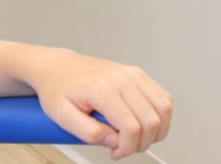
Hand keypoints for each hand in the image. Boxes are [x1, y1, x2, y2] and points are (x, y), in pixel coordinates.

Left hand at [29, 49, 171, 159]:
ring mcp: (131, 74)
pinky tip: (143, 123)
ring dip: (157, 131)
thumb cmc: (57, 89)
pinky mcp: (137, 74)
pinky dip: (161, 116)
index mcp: (101, 89)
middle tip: (124, 146)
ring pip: (164, 109)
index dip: (127, 147)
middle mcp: (120, 78)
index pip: (131, 127)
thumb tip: (115, 141)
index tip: (116, 152)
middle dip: (142, 142)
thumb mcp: (61, 116)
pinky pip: (163, 98)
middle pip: (151, 120)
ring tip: (135, 136)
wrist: (56, 68)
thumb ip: (88, 133)